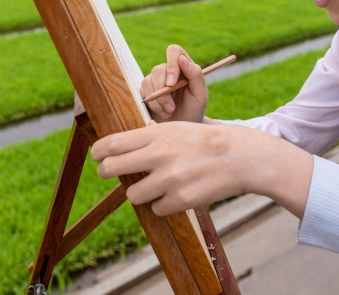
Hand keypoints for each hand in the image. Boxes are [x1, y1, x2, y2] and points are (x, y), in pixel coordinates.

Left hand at [91, 122, 313, 217]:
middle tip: (111, 172)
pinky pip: (157, 208)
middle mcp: (159, 155)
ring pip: (132, 195)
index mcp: (157, 134)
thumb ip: (149, 137)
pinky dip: (164, 204)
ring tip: (156, 185)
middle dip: (107, 171)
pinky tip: (178, 193)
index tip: (98, 156)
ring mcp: (169, 179)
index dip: (99, 152)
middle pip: (111, 168)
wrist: (240, 156)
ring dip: (140, 192)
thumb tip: (118, 147)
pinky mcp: (181, 199)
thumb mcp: (176, 128)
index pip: (111, 144)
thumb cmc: (204, 141)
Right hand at [141, 45, 207, 122]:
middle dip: (164, 92)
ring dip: (158, 100)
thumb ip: (195, 75)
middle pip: (158, 69)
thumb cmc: (194, 110)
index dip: (171, 65)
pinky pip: (142, 91)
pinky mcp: (146, 91)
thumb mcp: (200, 95)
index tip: (171, 84)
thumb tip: (182, 59)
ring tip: (169, 112)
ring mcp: (156, 80)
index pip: (174, 52)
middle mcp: (168, 70)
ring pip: (148, 81)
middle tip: (172, 108)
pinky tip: (162, 113)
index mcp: (184, 67)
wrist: (183, 126)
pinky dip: (152, 105)